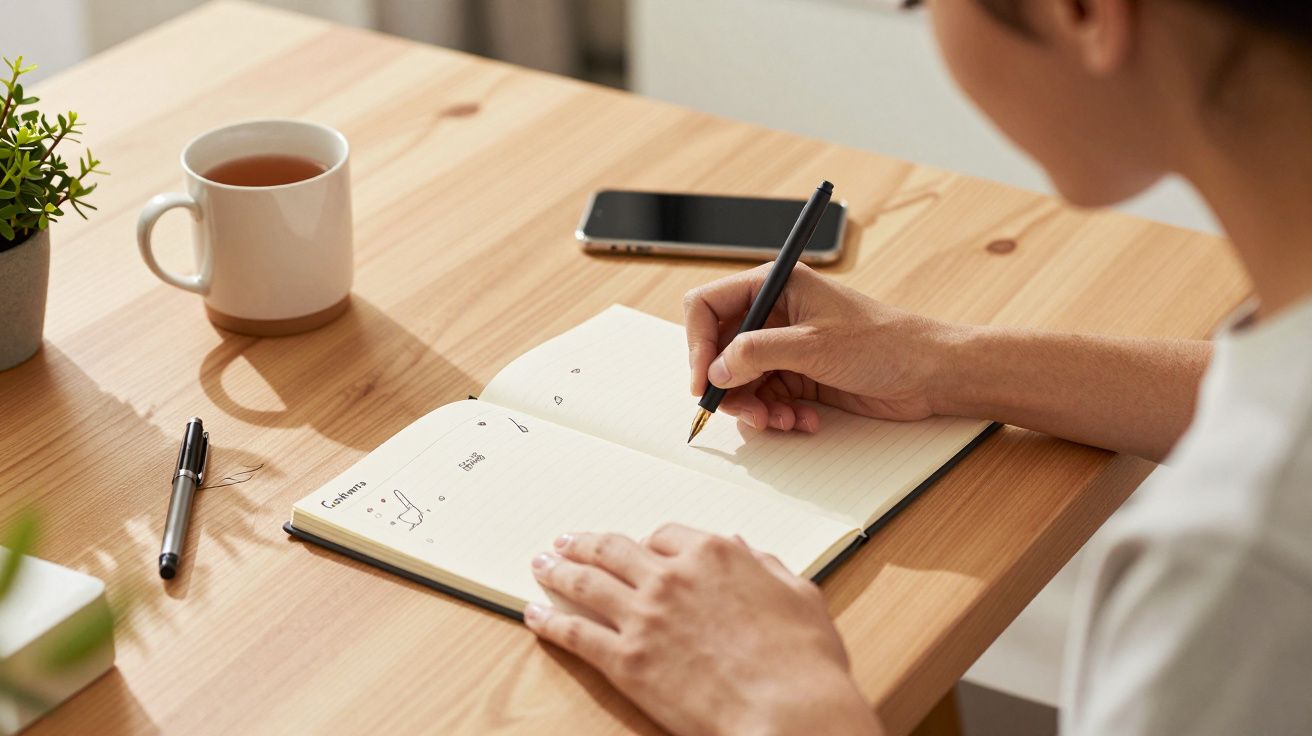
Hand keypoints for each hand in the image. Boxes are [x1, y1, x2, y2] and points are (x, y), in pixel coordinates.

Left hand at [523, 526, 880, 735]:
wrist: (789, 711)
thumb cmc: (805, 661)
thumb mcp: (799, 595)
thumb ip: (767, 567)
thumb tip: (746, 551)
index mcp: (715, 554)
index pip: (666, 535)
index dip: (647, 541)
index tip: (637, 546)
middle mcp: (672, 576)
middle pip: (614, 548)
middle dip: (585, 542)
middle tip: (567, 541)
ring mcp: (644, 617)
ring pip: (587, 582)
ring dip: (558, 570)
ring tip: (541, 564)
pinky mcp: (625, 660)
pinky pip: (576, 633)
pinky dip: (550, 621)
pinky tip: (535, 615)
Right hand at [683, 263, 960, 431]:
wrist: (929, 374)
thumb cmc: (884, 343)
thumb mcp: (814, 345)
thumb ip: (757, 354)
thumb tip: (716, 369)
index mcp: (775, 286)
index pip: (708, 306)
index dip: (697, 343)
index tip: (702, 380)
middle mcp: (774, 314)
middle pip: (718, 350)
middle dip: (727, 386)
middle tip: (745, 411)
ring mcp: (784, 347)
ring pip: (739, 382)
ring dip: (754, 408)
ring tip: (780, 420)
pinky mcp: (798, 376)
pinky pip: (765, 399)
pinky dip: (776, 415)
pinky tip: (801, 420)